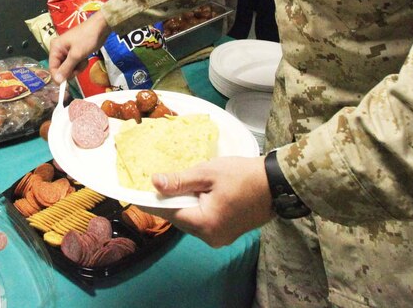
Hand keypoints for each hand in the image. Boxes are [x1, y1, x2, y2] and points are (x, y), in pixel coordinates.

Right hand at [49, 9, 110, 83]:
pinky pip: (74, 64)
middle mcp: (58, 50)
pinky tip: (85, 59)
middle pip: (60, 69)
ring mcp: (66, 51)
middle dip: (70, 70)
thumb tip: (57, 81)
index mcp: (55, 48)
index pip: (52, 68)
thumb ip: (66, 68)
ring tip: (83, 61)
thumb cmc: (87, 39)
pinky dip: (80, 64)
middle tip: (79, 67)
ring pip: (68, 68)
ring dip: (77, 68)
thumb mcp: (76, 55)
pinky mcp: (74, 52)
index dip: (59, 77)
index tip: (67, 84)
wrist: (100, 28)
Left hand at [149, 156, 273, 246]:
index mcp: (205, 224)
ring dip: (183, 204)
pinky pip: (203, 221)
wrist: (277, 184)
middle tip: (157, 182)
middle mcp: (210, 237)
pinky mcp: (226, 234)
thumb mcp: (208, 173)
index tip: (135, 191)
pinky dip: (196, 208)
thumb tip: (154, 182)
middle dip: (168, 201)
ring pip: (190, 220)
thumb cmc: (243, 175)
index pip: (169, 212)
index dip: (152, 201)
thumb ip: (180, 180)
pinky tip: (195, 193)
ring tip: (177, 184)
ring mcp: (220, 238)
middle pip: (179, 218)